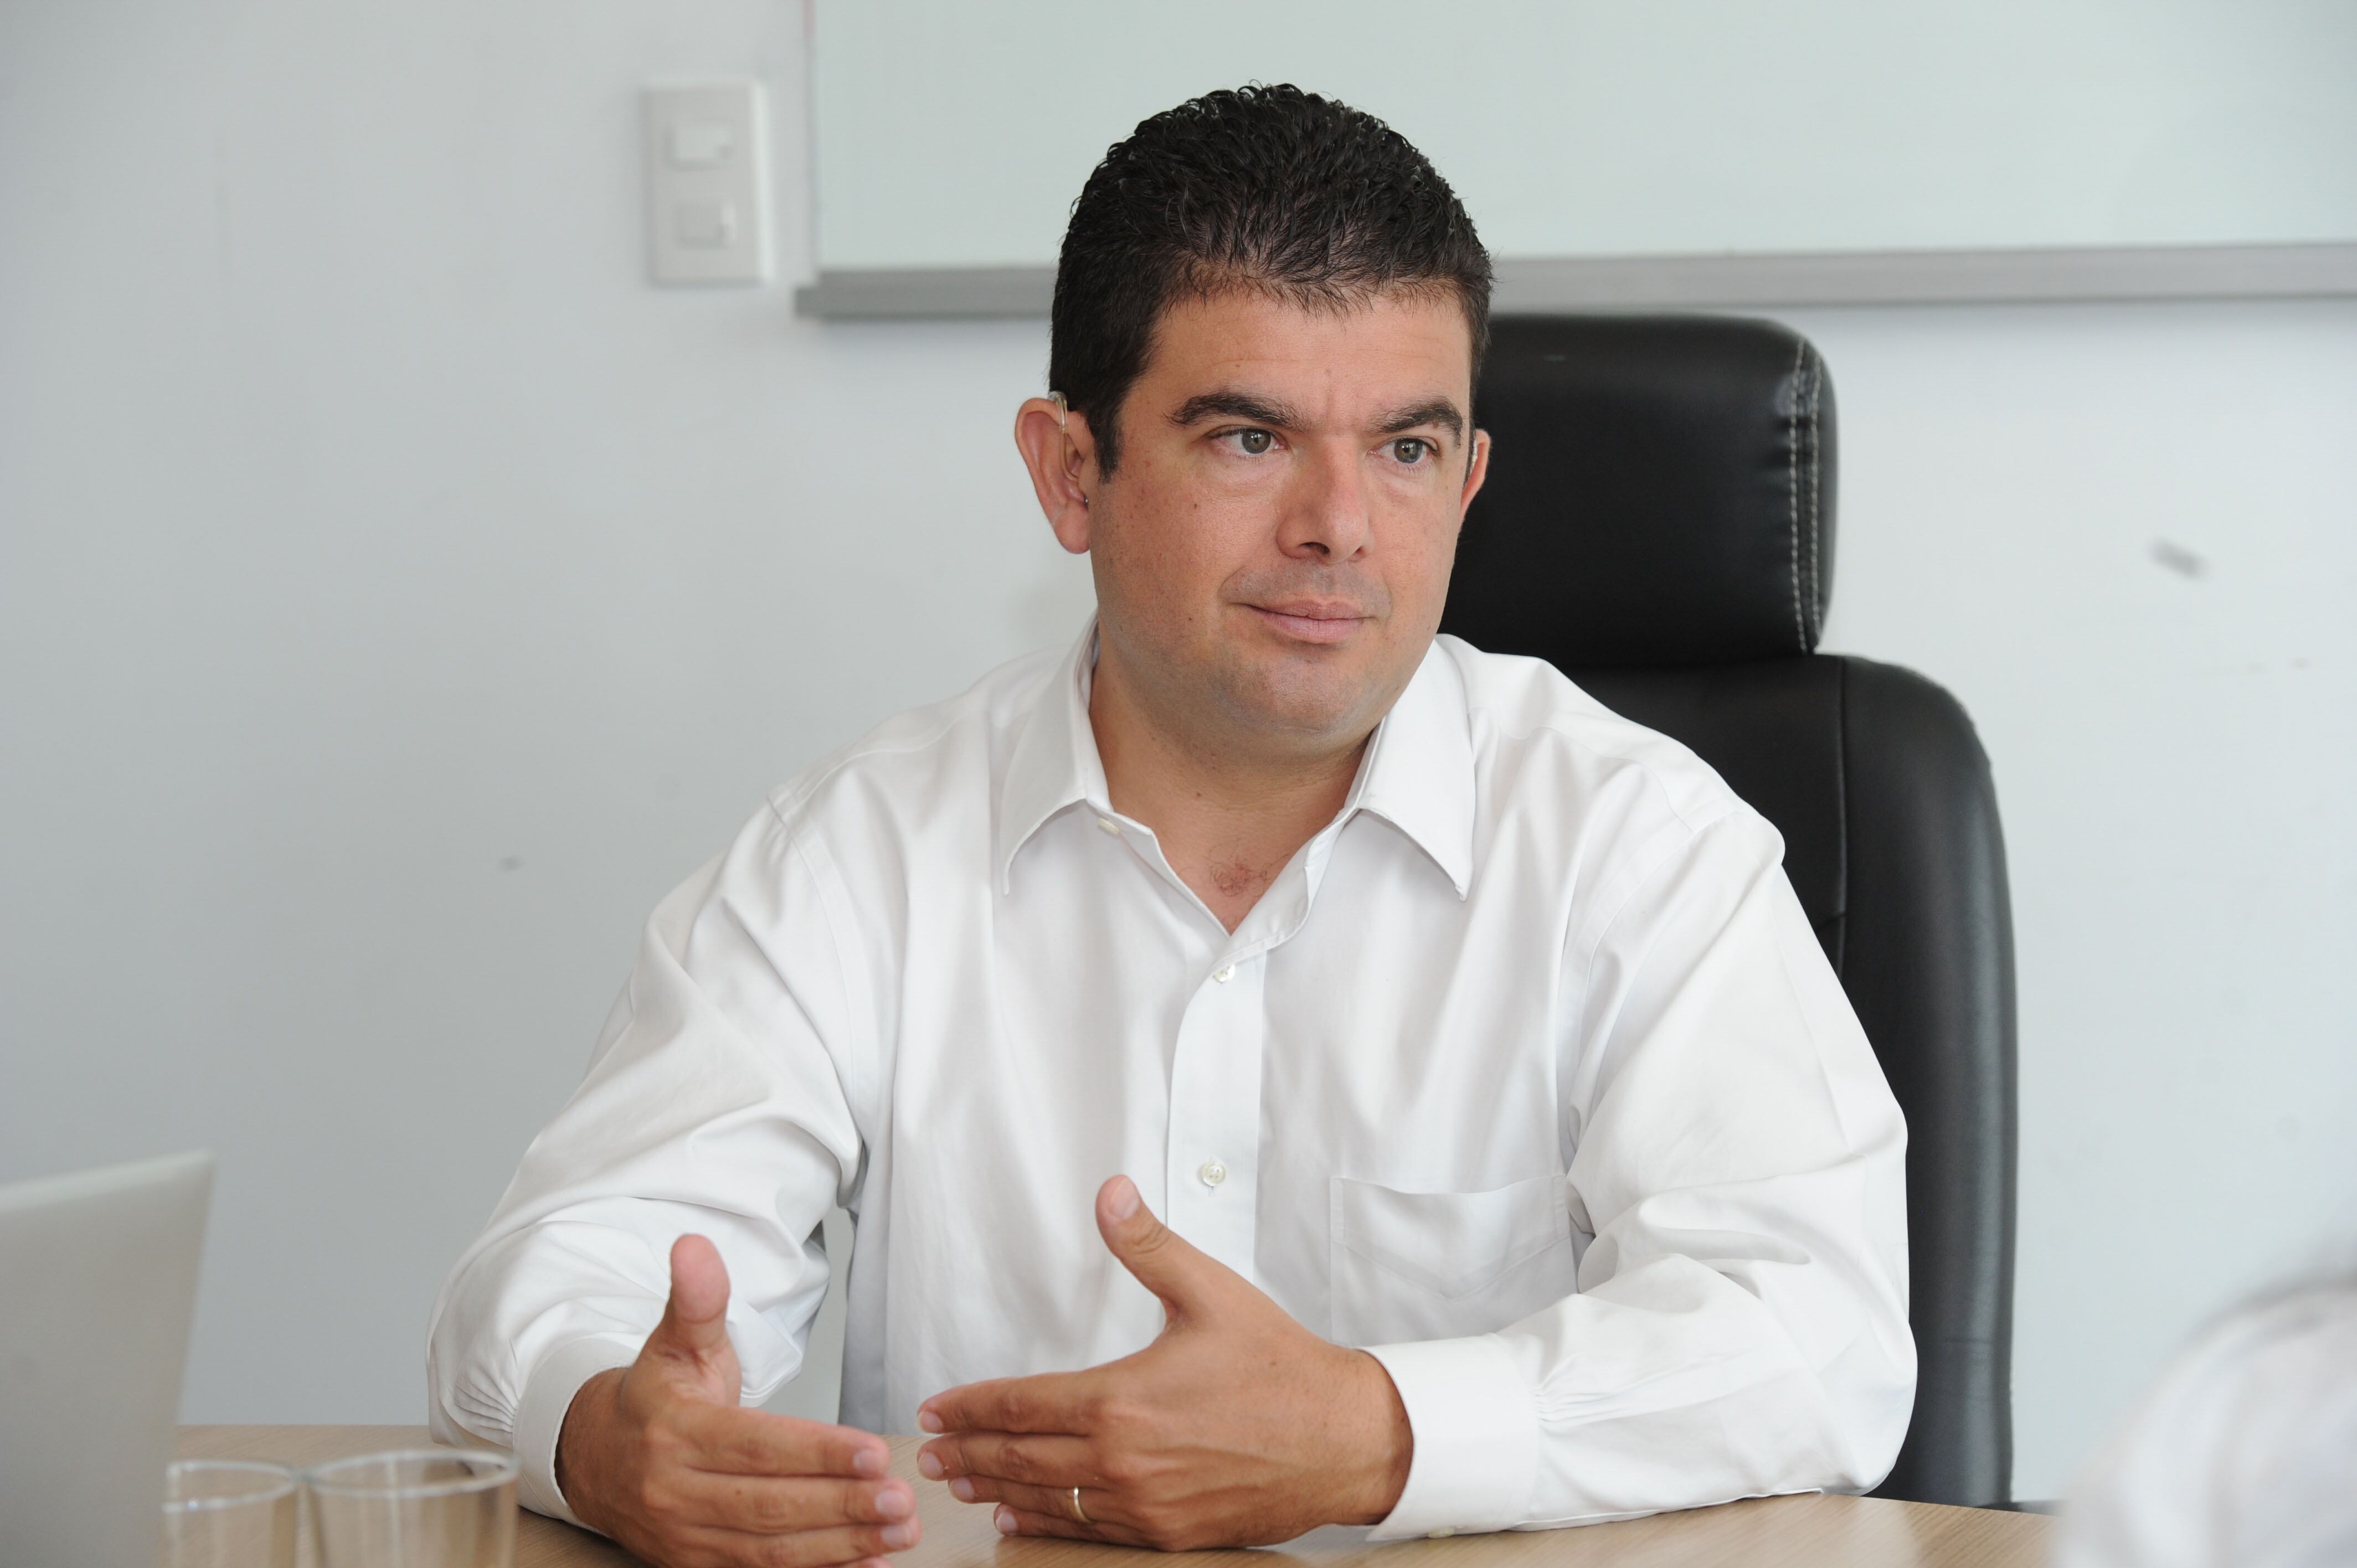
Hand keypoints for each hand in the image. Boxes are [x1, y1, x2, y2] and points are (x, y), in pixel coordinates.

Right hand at [555, 1235, 920, 1567]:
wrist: (597, 1460)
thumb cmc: (657, 1398)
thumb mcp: (675, 1341)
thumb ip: (697, 1299)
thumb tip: (694, 1245)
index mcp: (674, 1433)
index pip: (755, 1445)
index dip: (816, 1452)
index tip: (873, 1452)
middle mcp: (675, 1492)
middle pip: (768, 1506)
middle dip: (841, 1505)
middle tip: (902, 1501)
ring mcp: (684, 1538)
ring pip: (770, 1551)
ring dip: (841, 1546)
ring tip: (900, 1534)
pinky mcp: (697, 1567)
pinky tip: (866, 1567)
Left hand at [914, 1176, 1411, 1548]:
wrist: (1344, 1441)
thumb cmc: (1281, 1369)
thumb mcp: (1211, 1293)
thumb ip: (1149, 1245)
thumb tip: (1111, 1194)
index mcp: (1122, 1401)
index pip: (1020, 1405)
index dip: (970, 1407)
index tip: (935, 1409)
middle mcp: (1122, 1460)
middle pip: (1021, 1458)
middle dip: (968, 1452)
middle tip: (928, 1453)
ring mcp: (1143, 1504)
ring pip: (1046, 1500)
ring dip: (995, 1489)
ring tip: (960, 1482)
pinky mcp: (1166, 1533)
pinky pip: (1086, 1530)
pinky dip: (1045, 1524)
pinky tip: (1019, 1518)